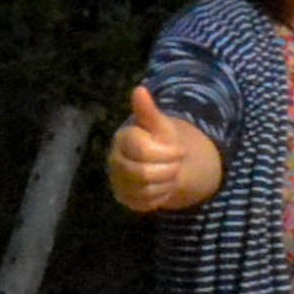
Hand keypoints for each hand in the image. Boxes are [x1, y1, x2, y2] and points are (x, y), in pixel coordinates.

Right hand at [105, 82, 219, 215]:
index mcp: (123, 139)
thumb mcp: (159, 124)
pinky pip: (146, 204)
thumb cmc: (159, 139)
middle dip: (169, 169)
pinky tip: (162, 185)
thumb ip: (148, 110)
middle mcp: (114, 161)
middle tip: (176, 163)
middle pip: (144, 173)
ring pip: (146, 190)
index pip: (145, 151)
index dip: (169, 153)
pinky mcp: (124, 198)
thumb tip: (139, 89)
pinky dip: (161, 196)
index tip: (180, 150)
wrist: (161, 161)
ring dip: (167, 182)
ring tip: (169, 172)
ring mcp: (117, 181)